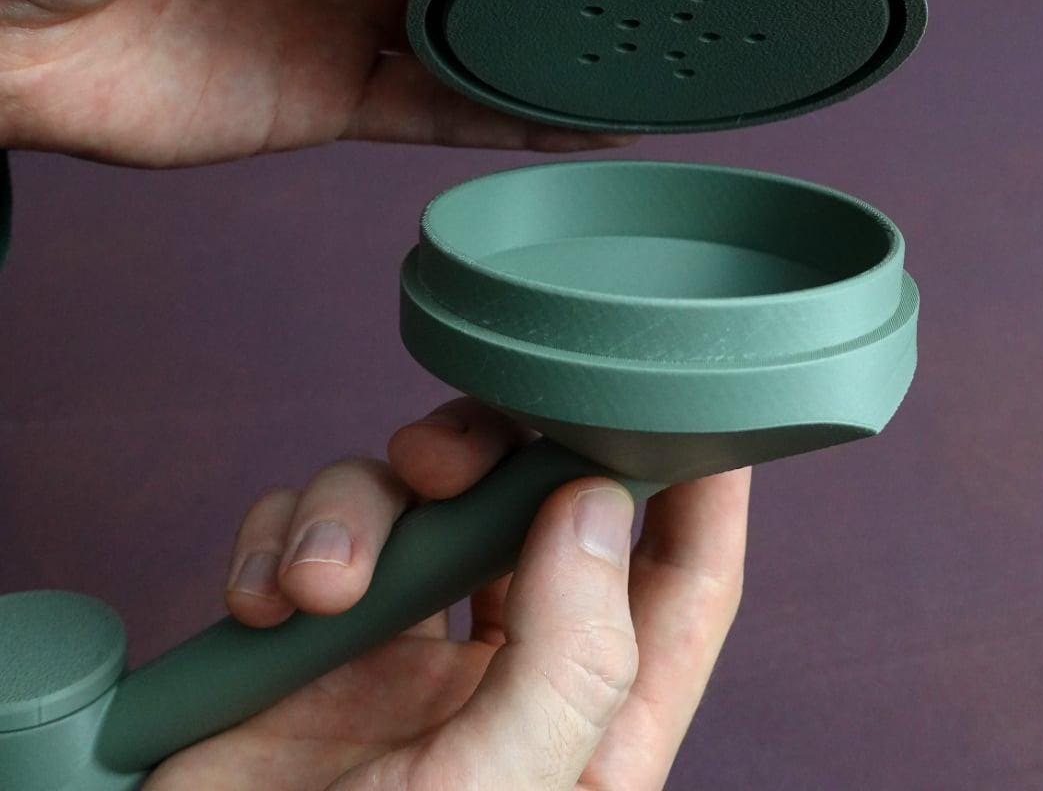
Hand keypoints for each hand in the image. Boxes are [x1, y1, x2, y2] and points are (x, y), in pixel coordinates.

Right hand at [147, 400, 748, 789]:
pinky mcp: (308, 636)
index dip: (699, 487)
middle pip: (538, 502)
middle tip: (441, 460)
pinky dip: (281, 535)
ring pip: (415, 497)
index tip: (693, 396)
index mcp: (587, 726)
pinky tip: (264, 604)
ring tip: (321, 582)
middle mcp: (504, 674)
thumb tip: (595, 506)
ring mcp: (402, 652)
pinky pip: (309, 527)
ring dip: (359, 506)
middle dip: (495, 455)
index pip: (681, 584)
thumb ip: (567, 663)